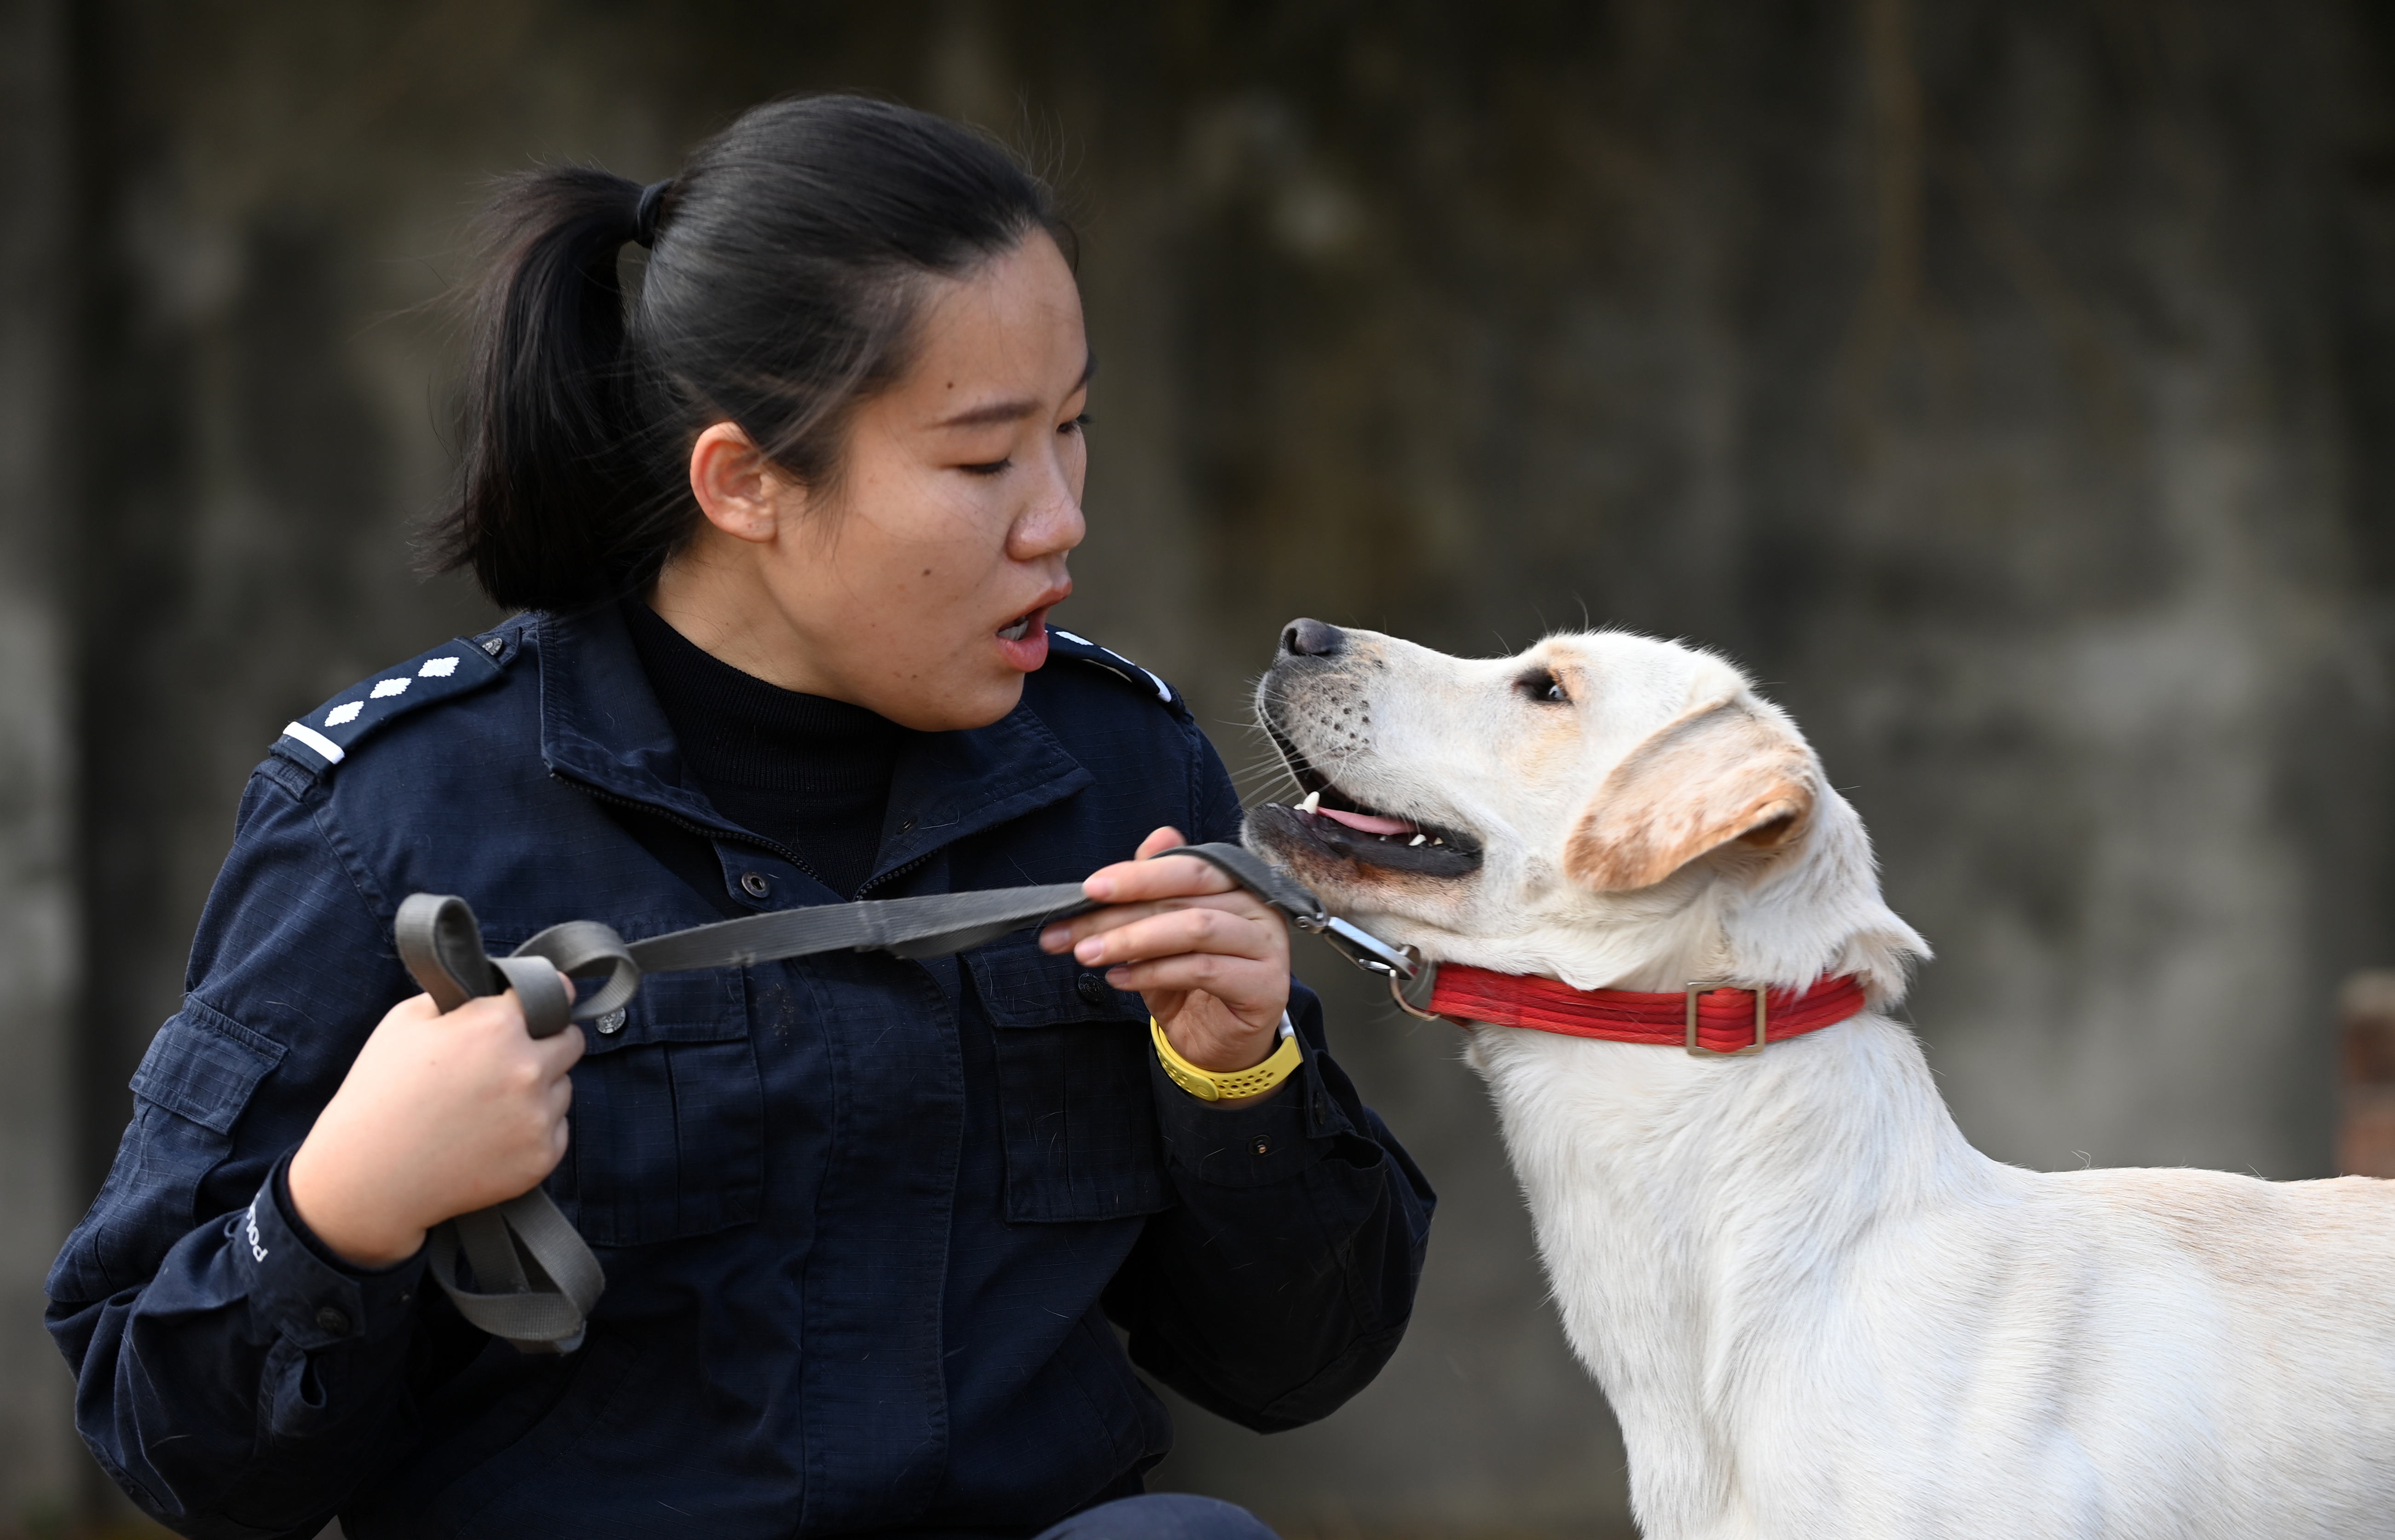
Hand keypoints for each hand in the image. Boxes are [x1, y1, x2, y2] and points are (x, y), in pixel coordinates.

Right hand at [287, 976, 582, 1267]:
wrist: (368, 1178)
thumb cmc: (380, 1094)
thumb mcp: (405, 1021)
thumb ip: (460, 997)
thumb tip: (493, 990)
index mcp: (497, 1026)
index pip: (555, 992)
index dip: (548, 996)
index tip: (546, 1003)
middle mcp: (528, 1067)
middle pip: (571, 1041)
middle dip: (547, 1043)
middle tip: (509, 1060)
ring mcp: (538, 1115)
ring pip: (563, 1087)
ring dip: (539, 1090)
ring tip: (488, 1106)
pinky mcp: (542, 1157)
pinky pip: (556, 1129)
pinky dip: (533, 1130)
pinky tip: (491, 1137)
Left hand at [1040, 827, 1292, 1102]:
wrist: (1218, 1043)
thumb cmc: (1190, 983)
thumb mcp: (1161, 932)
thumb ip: (1156, 889)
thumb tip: (1158, 836)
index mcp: (1235, 883)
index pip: (1187, 867)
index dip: (1137, 875)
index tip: (1089, 888)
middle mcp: (1258, 907)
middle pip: (1187, 893)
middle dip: (1123, 909)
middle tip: (1072, 928)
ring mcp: (1266, 946)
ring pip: (1194, 928)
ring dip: (1132, 940)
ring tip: (1087, 953)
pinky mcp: (1264, 985)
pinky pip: (1202, 969)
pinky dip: (1153, 973)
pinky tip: (1119, 979)